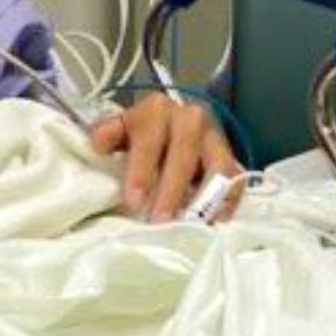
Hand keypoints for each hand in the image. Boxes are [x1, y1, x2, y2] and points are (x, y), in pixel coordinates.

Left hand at [89, 94, 242, 223]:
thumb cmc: (138, 134)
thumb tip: (99, 144)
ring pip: (217, 165)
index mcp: (156, 110)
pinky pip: (236, 178)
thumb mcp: (119, 129)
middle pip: (184, 154)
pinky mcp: (230, 156)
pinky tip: (216, 220)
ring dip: (205, 198)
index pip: (149, 140)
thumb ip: (107, 135)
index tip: (134, 202)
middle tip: (161, 221)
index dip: (142, 172)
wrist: (169, 124)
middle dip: (173, 190)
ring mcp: (214, 137)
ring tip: (192, 224)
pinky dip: (229, 200)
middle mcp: (190, 118)